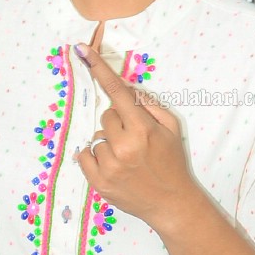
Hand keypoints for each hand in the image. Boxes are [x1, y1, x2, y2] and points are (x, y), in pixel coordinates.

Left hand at [73, 32, 196, 232]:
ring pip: (96, 138)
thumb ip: (149, 106)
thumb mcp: (171, 129)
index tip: (82, 51)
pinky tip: (113, 165)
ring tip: (126, 158)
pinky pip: (84, 156)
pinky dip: (95, 157)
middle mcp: (123, 146)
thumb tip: (127, 89)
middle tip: (134, 140)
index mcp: (142, 130)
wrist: (171, 203)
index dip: (99, 70)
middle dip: (118, 124)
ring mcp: (109, 166)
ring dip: (108, 143)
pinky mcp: (99, 182)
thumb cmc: (172, 163)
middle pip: (106, 117)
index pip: (117, 93)